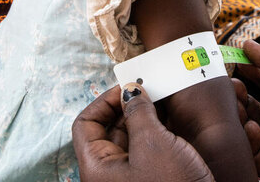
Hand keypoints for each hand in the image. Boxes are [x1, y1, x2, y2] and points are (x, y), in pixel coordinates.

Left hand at [72, 83, 214, 181]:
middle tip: (151, 91)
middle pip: (109, 131)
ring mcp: (131, 181)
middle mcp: (109, 176)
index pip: (85, 125)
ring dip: (146, 119)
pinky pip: (148, 153)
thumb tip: (131, 92)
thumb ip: (138, 113)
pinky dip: (158, 134)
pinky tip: (174, 123)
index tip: (128, 88)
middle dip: (129, 108)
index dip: (104, 101)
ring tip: (165, 104)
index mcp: (97, 169)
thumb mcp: (154, 143)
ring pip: (131, 141)